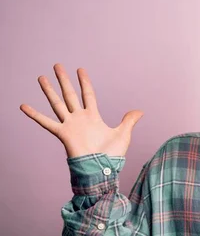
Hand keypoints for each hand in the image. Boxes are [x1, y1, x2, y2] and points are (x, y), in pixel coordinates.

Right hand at [20, 63, 143, 157]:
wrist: (102, 169)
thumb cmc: (112, 155)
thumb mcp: (123, 134)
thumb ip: (129, 121)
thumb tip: (140, 111)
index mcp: (93, 117)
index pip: (88, 94)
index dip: (84, 82)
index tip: (80, 69)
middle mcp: (80, 118)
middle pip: (70, 95)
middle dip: (64, 80)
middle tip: (57, 65)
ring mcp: (70, 125)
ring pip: (57, 103)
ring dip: (49, 91)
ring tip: (41, 77)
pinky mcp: (63, 134)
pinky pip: (46, 123)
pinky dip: (35, 115)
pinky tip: (24, 106)